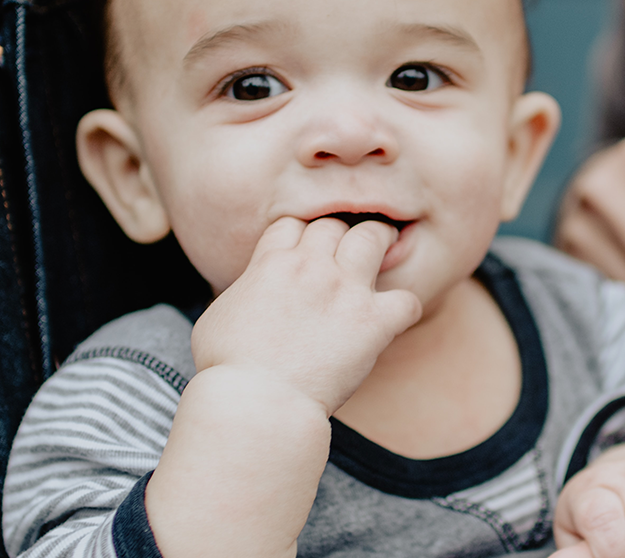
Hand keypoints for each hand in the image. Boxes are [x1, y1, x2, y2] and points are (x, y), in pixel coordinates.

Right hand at [190, 216, 422, 413]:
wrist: (256, 400)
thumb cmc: (229, 369)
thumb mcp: (217, 317)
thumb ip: (242, 293)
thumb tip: (250, 293)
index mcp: (271, 264)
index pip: (293, 224)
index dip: (301, 234)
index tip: (307, 249)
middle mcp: (311, 267)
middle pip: (334, 225)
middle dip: (340, 235)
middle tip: (348, 249)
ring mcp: (345, 291)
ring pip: (373, 238)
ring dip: (380, 242)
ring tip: (385, 249)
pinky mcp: (372, 322)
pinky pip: (406, 300)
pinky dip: (405, 307)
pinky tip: (397, 317)